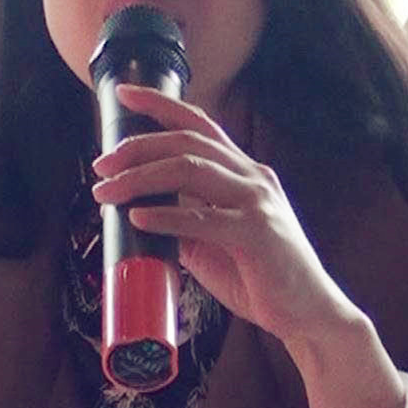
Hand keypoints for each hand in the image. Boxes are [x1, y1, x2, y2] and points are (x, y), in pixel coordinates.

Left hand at [90, 84, 350, 341]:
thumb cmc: (262, 279)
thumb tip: (142, 214)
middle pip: (187, 142)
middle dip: (137, 147)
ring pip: (190, 169)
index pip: (200, 125)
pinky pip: (203, 217)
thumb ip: (185, 221)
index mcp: (245, 173)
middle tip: (101, 165)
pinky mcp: (256, 233)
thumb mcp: (215, 241)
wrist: (306, 313)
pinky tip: (138, 217)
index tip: (124, 94)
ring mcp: (257, 202)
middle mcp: (253, 177)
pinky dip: (165, 215)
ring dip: (140, 177)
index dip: (160, 105)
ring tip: (107, 191)